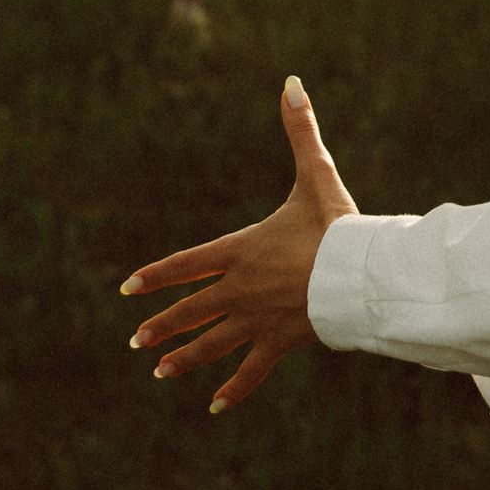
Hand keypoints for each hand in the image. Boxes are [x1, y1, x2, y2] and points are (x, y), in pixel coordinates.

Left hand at [121, 76, 356, 411]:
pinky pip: (251, 371)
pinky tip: (214, 407)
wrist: (362, 274)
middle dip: (162, 324)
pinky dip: (233, 389)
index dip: (156, 277)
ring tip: (159, 372)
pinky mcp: (281, 342)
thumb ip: (299, 130)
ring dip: (184, 357)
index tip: (127, 289)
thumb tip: (290, 83)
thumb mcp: (316, 174)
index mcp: (242, 249)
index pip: (187, 265)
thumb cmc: (338, 223)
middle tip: (135, 340)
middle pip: (192, 309)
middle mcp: (241, 288)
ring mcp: (259, 319)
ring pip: (212, 343)